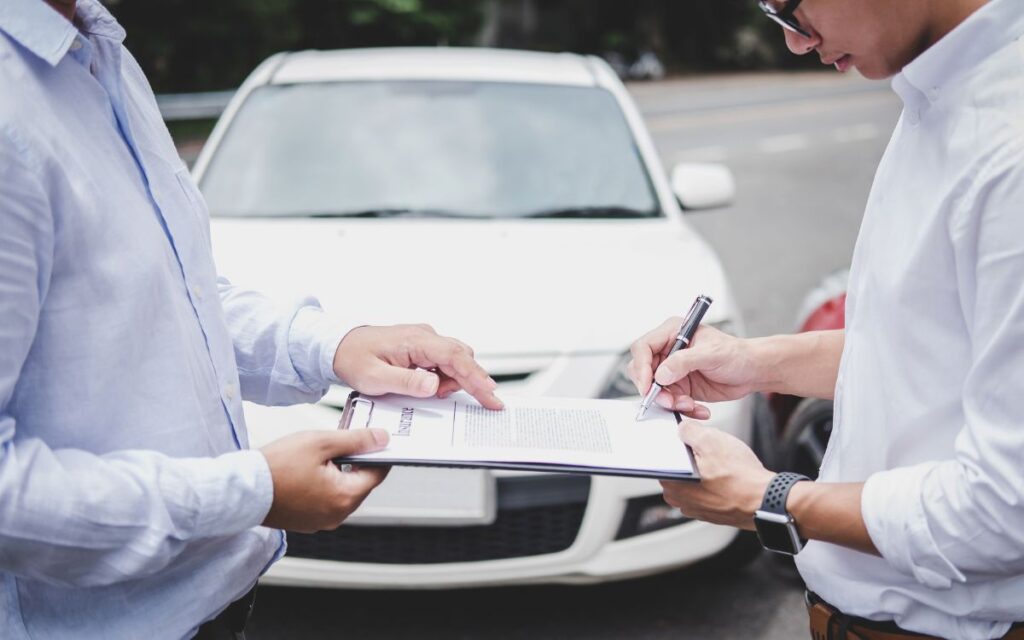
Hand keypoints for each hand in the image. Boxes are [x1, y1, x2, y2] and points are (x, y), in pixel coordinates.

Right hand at [260, 428, 390, 532]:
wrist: (243, 490)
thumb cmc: (276, 467)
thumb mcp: (321, 443)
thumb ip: (356, 440)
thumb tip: (381, 439)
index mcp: (344, 497)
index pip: (377, 474)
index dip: (378, 454)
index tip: (374, 440)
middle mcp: (336, 515)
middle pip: (360, 484)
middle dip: (355, 463)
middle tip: (340, 443)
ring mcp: (321, 521)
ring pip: (342, 492)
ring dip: (338, 474)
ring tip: (320, 456)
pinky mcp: (307, 522)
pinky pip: (326, 501)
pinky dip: (324, 486)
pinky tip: (309, 472)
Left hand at [334, 324, 502, 409]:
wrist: (339, 346)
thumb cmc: (353, 359)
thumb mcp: (375, 378)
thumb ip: (407, 382)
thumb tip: (434, 384)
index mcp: (416, 341)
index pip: (455, 357)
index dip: (477, 377)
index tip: (491, 393)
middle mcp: (424, 336)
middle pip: (462, 357)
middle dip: (474, 381)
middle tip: (485, 403)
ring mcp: (424, 339)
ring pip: (455, 359)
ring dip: (455, 379)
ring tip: (438, 395)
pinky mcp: (422, 346)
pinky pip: (444, 360)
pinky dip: (447, 376)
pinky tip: (434, 387)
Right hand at [627, 320, 758, 414]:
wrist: (752, 372)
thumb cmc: (737, 354)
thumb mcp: (711, 354)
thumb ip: (684, 362)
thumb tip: (661, 374)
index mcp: (672, 333)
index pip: (643, 348)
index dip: (641, 367)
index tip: (648, 385)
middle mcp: (669, 351)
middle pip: (643, 371)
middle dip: (654, 389)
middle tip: (669, 400)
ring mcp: (673, 370)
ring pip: (656, 390)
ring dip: (670, 402)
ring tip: (690, 404)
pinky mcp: (680, 387)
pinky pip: (670, 402)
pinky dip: (682, 409)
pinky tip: (698, 408)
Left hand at [659, 421, 773, 529]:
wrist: (766, 500)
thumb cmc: (740, 476)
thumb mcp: (710, 440)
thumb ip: (689, 431)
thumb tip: (682, 429)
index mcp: (672, 482)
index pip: (664, 456)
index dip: (680, 443)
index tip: (693, 440)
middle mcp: (679, 499)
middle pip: (680, 466)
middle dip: (693, 456)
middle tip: (712, 452)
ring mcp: (696, 508)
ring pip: (695, 478)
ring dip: (707, 469)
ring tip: (724, 465)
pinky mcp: (712, 512)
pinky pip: (709, 490)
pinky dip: (717, 482)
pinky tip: (730, 476)